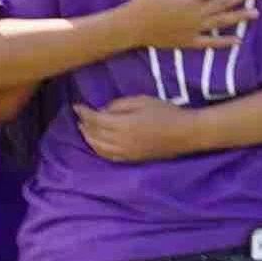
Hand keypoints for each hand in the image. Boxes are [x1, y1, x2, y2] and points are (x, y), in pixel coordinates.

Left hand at [76, 96, 202, 161]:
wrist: (185, 134)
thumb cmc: (166, 112)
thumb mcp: (142, 101)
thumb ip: (120, 105)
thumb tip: (103, 110)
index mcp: (123, 124)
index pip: (95, 119)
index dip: (83, 112)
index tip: (76, 106)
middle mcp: (121, 141)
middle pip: (94, 134)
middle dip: (84, 125)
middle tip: (80, 116)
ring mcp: (126, 152)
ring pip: (99, 148)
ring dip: (89, 138)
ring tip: (84, 129)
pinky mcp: (132, 159)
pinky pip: (109, 156)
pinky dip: (98, 150)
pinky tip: (97, 144)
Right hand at [122, 0, 258, 51]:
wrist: (133, 27)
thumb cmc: (145, 2)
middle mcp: (196, 13)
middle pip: (224, 2)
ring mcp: (194, 29)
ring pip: (222, 22)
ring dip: (240, 17)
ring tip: (256, 13)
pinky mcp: (189, 42)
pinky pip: (210, 43)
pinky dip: (224, 42)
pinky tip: (238, 41)